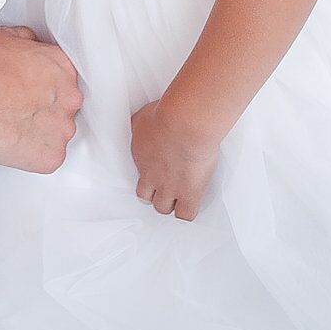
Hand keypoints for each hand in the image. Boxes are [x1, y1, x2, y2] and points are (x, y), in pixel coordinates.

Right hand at [0, 26, 81, 172]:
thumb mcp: (6, 38)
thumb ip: (26, 43)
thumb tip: (26, 44)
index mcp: (63, 67)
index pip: (63, 83)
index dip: (42, 90)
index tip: (27, 95)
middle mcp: (70, 97)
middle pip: (63, 109)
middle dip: (43, 112)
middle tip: (17, 112)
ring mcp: (63, 128)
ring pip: (56, 135)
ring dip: (38, 134)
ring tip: (11, 129)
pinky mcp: (52, 155)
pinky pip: (47, 159)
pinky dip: (32, 156)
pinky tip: (12, 145)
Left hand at [130, 96, 220, 220]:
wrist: (183, 124)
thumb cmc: (167, 114)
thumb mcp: (143, 116)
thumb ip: (140, 125)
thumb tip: (139, 124)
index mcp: (141, 156)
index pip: (137, 174)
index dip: (147, 179)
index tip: (155, 174)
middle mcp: (151, 175)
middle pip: (146, 197)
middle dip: (155, 193)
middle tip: (166, 188)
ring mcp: (169, 187)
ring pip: (163, 208)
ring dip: (171, 203)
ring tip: (181, 197)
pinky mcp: (188, 193)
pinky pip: (185, 215)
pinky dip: (188, 212)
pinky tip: (193, 202)